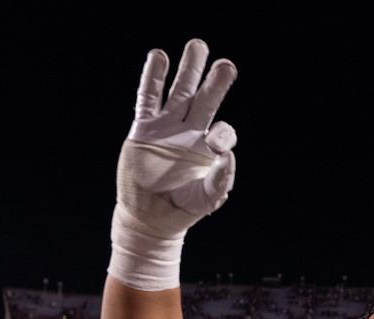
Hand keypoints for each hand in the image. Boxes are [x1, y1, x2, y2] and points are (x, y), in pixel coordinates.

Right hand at [110, 39, 237, 290]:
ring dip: (188, 70)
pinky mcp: (144, 129)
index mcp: (208, 149)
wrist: (151, 217)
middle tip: (225, 64)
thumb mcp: (207, 198)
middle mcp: (190, 133)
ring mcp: (167, 128)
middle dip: (214, 81)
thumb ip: (221, 179)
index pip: (222, 131)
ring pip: (179, 92)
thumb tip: (228, 154)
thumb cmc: (183, 208)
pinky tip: (159, 57)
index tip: (217, 142)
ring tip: (197, 46)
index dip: (223, 133)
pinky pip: (148, 99)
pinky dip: (153, 78)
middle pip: (205, 99)